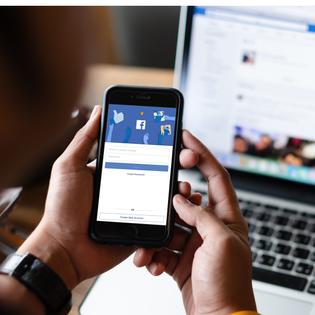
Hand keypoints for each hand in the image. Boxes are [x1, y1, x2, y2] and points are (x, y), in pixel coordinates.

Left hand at [18, 107, 199, 289]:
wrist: (65, 249)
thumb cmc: (63, 207)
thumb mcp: (69, 166)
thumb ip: (84, 139)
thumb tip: (98, 112)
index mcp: (113, 169)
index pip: (140, 151)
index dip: (158, 142)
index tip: (174, 134)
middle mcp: (127, 184)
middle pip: (158, 170)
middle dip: (176, 162)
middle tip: (188, 157)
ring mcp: (136, 205)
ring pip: (164, 193)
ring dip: (178, 187)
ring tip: (185, 185)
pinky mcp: (140, 225)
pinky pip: (161, 218)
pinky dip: (175, 213)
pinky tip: (184, 206)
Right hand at [134, 130, 255, 314]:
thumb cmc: (228, 284)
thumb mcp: (220, 243)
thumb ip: (201, 216)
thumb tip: (181, 199)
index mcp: (226, 217)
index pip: (215, 176)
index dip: (202, 154)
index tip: (186, 138)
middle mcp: (209, 226)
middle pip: (185, 199)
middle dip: (168, 199)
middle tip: (158, 199)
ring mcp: (193, 241)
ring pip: (168, 224)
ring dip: (155, 235)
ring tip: (147, 248)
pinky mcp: (179, 256)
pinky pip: (161, 245)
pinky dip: (153, 253)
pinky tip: (151, 263)